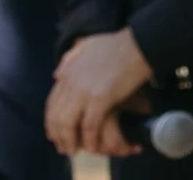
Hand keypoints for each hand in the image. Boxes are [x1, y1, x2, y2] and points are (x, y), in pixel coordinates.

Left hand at [47, 29, 152, 156]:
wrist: (140, 43)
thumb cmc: (118, 44)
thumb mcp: (87, 45)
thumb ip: (69, 59)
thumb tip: (56, 75)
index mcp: (67, 72)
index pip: (52, 102)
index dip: (51, 120)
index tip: (55, 132)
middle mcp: (70, 83)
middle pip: (56, 116)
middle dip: (58, 135)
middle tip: (64, 146)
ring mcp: (84, 92)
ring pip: (67, 124)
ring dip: (69, 140)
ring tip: (75, 150)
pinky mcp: (100, 99)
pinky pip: (89, 126)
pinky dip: (89, 139)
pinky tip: (92, 147)